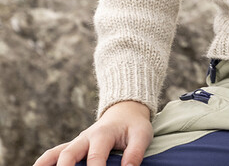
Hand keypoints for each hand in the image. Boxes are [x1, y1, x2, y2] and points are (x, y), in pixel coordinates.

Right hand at [33, 100, 152, 165]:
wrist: (124, 111)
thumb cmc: (133, 125)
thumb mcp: (141, 134)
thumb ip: (135, 151)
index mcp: (103, 133)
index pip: (96, 155)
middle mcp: (86, 137)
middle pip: (70, 154)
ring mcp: (77, 142)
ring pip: (57, 154)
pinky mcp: (72, 147)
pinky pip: (53, 154)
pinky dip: (43, 162)